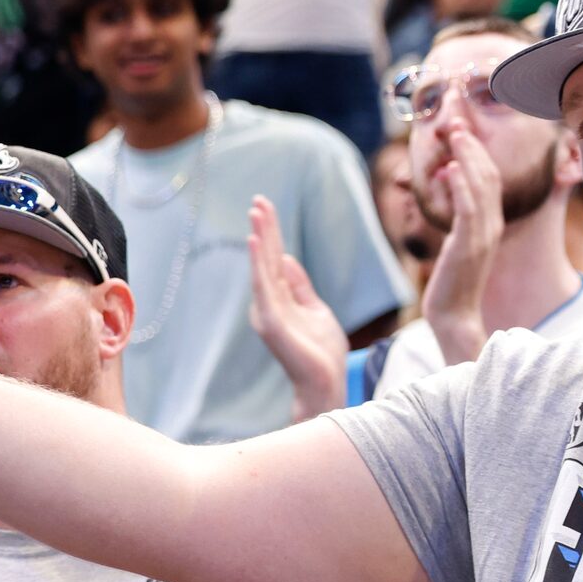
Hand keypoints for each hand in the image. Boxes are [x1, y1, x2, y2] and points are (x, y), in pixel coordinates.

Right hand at [246, 196, 346, 419]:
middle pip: (267, 258)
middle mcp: (269, 302)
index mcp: (280, 298)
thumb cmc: (321, 350)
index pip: (275, 259)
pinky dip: (259, 264)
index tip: (265, 206)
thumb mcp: (316, 309)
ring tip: (256, 214)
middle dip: (264, 228)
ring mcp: (268, 311)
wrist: (325, 382)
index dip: (272, 233)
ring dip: (261, 239)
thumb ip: (300, 285)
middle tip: (258, 199)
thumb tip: (288, 258)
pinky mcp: (271, 322)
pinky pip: (263, 287)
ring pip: (263, 268)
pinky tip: (257, 243)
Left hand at [420, 123, 502, 362]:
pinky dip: (462, 187)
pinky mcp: (469, 246)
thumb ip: (457, 211)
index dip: (477, 152)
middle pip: (489, 176)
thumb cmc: (452, 280)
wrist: (454, 314)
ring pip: (481, 188)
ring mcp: (483, 235)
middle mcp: (492, 225)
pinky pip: (468, 211)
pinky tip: (453, 168)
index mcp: (491, 222)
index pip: (490, 178)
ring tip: (455, 135)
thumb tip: (448, 178)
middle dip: (472, 147)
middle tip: (457, 122)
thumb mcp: (458, 240)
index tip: (462, 130)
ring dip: (468, 158)